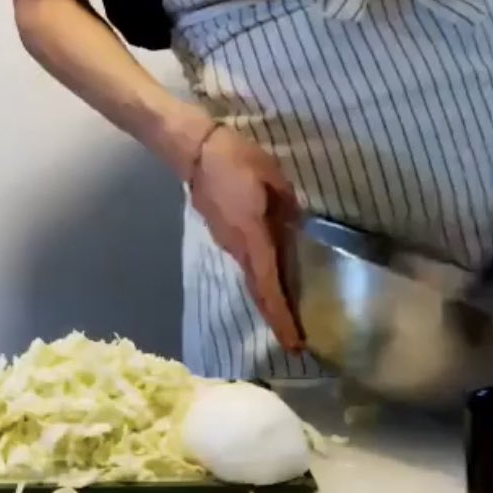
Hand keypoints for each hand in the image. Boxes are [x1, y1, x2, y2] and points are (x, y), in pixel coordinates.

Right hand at [190, 128, 304, 352]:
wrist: (195, 149)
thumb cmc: (234, 160)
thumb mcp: (272, 176)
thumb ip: (287, 203)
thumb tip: (297, 224)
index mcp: (253, 237)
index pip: (269, 285)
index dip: (281, 315)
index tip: (293, 342)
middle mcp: (237, 247)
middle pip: (258, 290)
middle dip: (275, 317)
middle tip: (293, 341)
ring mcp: (226, 241)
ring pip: (251, 276)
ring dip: (268, 296)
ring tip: (286, 310)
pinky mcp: (221, 231)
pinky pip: (245, 260)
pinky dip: (260, 275)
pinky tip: (271, 272)